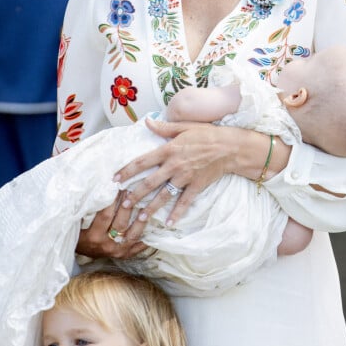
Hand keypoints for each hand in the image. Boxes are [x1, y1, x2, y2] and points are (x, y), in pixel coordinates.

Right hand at [76, 191, 148, 259]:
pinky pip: (138, 248)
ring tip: (146, 207)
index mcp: (93, 236)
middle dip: (128, 206)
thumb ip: (86, 209)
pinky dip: (146, 239)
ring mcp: (116, 251)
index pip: (105, 215)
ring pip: (133, 235)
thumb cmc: (76, 233)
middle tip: (133, 191)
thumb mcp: (76, 223)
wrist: (76, 252)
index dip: (113, 200)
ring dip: (141, 220)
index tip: (118, 186)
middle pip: (121, 223)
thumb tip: (97, 189)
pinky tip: (155, 229)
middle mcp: (105, 245)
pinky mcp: (122, 255)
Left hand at [112, 117, 236, 227]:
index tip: (115, 179)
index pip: (142, 161)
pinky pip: (184, 202)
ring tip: (140, 219)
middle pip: (149, 183)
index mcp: (168, 149)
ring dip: (151, 208)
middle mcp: (174, 165)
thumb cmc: (207, 134)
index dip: (126, 171)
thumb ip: (164, 127)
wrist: (230, 147)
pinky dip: (177, 213)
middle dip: (135, 195)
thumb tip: (146, 121)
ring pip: (164, 195)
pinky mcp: (196, 186)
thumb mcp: (184, 126)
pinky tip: (169, 223)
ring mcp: (185, 177)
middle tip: (124, 205)